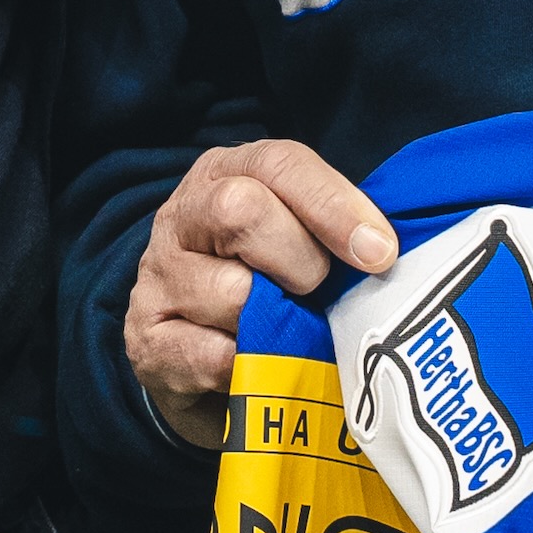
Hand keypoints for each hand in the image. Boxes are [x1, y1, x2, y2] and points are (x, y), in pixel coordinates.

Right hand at [124, 136, 393, 456]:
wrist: (198, 361)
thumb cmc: (269, 288)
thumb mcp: (300, 242)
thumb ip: (336, 233)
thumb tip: (386, 253)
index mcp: (227, 173)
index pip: (278, 165)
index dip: (333, 205)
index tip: (379, 252)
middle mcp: (182, 215)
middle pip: (240, 210)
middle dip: (298, 260)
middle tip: (316, 292)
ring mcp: (158, 276)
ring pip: (230, 292)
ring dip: (274, 324)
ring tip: (283, 333)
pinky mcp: (146, 339)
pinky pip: (213, 355)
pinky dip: (249, 367)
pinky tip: (254, 365)